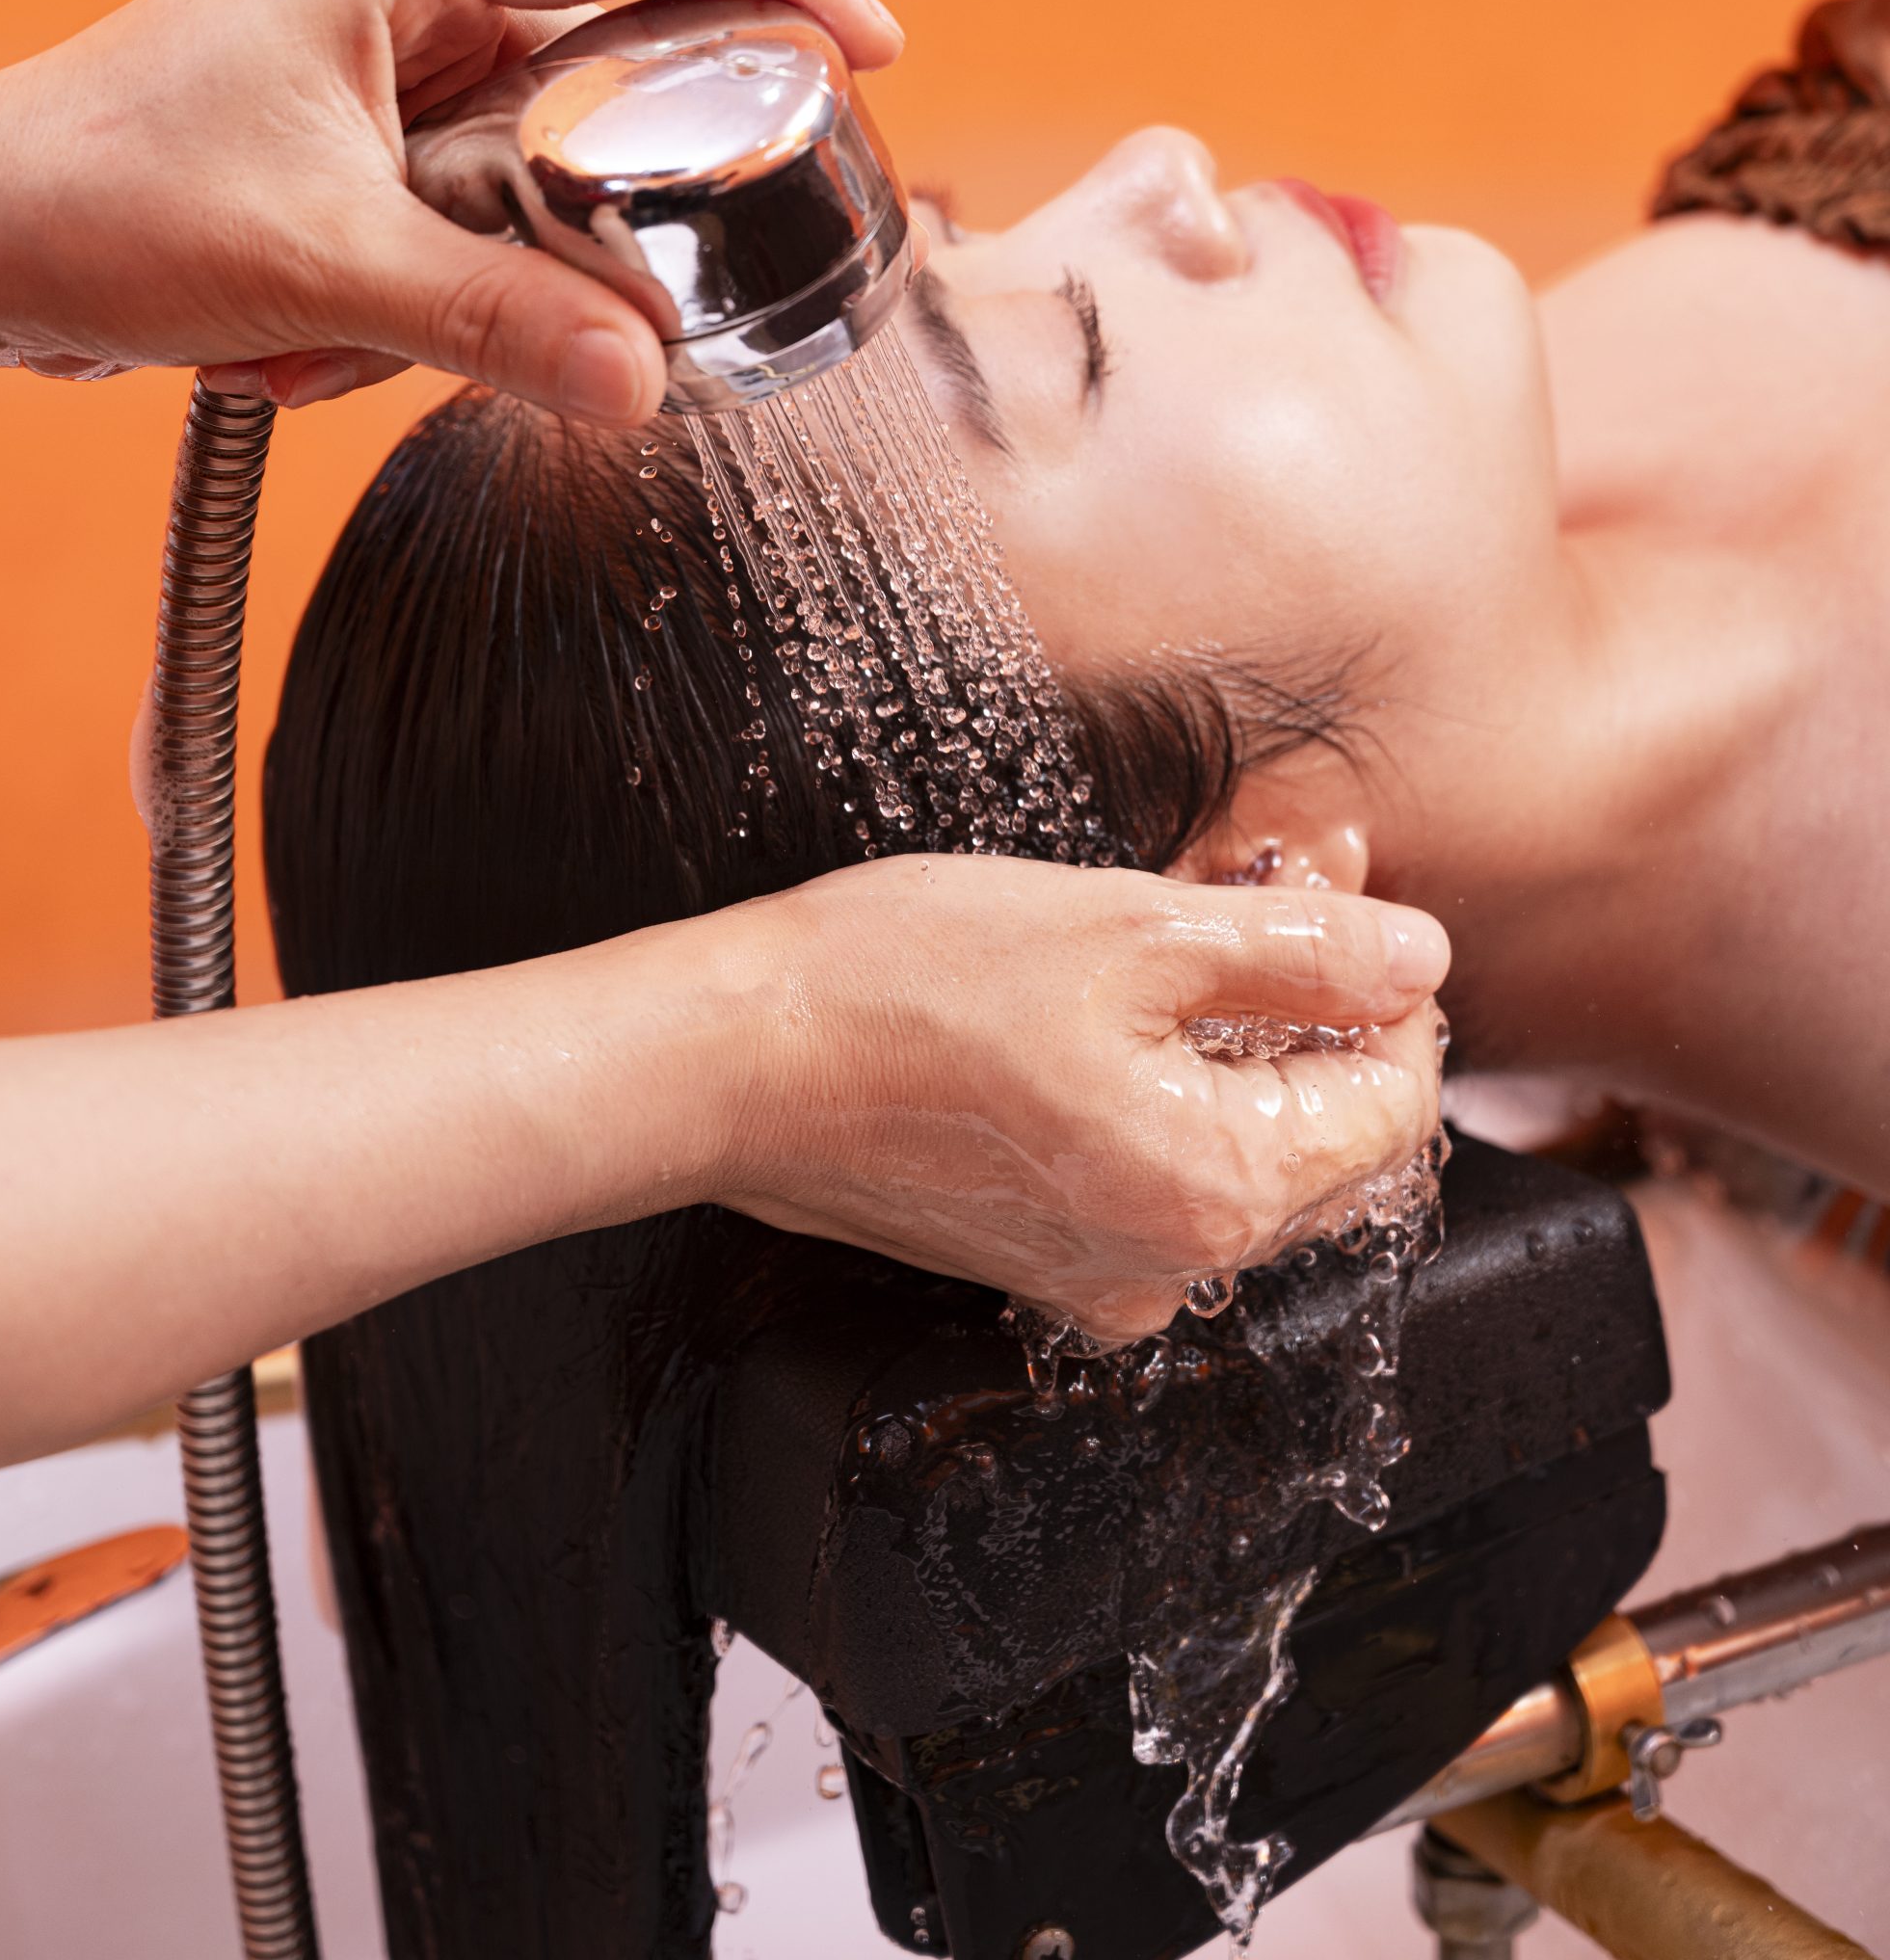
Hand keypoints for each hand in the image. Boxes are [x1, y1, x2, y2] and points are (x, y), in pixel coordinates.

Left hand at [0, 0, 900, 420]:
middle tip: (616, 287)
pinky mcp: (372, 155)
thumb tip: (644, 384)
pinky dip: (416, 311)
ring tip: (341, 328)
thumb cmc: (104, 197)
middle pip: (609, 76)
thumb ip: (494, 323)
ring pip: (537, 185)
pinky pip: (470, 237)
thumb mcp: (321, 264)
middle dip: (599, 208)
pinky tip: (299, 340)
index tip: (878, 42)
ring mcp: (392, 76)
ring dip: (469, 290)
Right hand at [716, 854, 1450, 1345]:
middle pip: (1325, 1139)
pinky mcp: (1039, 1255)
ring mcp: (1101, 1272)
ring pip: (1239, 1148)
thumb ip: (1302, 951)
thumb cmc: (905, 987)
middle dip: (1322, 1006)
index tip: (1349, 901)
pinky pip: (1156, 1171)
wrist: (733, 1059)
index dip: (1394, 996)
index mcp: (1216, 1194)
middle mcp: (1172, 1265)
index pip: (1393, 1108)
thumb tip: (1421, 956)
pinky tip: (1127, 996)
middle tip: (1281, 881)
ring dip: (1246, 1035)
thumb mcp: (1133, 930)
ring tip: (1197, 914)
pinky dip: (1171, 1084)